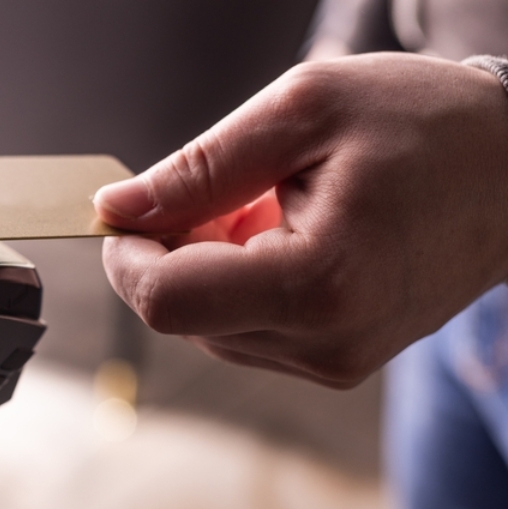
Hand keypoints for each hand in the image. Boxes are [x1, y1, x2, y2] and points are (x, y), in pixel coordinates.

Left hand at [96, 53, 507, 386]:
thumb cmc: (427, 126)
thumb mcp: (302, 111)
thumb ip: (197, 168)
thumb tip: (116, 209)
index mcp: (319, 282)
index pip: (166, 301)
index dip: (127, 256)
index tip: (130, 212)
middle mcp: (327, 341)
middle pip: (182, 315)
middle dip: (175, 252)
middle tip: (227, 190)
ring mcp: (334, 361)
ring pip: (208, 326)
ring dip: (210, 265)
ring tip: (270, 206)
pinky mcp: (337, 361)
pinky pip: (246, 330)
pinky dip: (240, 282)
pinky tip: (284, 235)